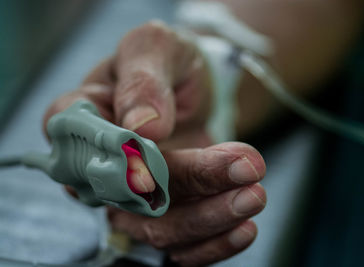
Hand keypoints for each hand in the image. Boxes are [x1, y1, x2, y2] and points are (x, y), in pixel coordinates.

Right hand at [44, 21, 266, 265]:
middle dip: (191, 181)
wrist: (192, 87)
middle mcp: (98, 166)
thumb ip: (142, 80)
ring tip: (254, 194)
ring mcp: (128, 197)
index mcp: (82, 119)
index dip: (129, 154)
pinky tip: (243, 228)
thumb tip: (141, 127)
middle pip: (132, 193)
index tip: (171, 141)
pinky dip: (211, 244)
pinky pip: (178, 244)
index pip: (90, 146)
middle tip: (246, 168)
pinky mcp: (159, 214)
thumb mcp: (155, 47)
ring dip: (208, 218)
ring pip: (157, 226)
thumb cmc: (167, 62)